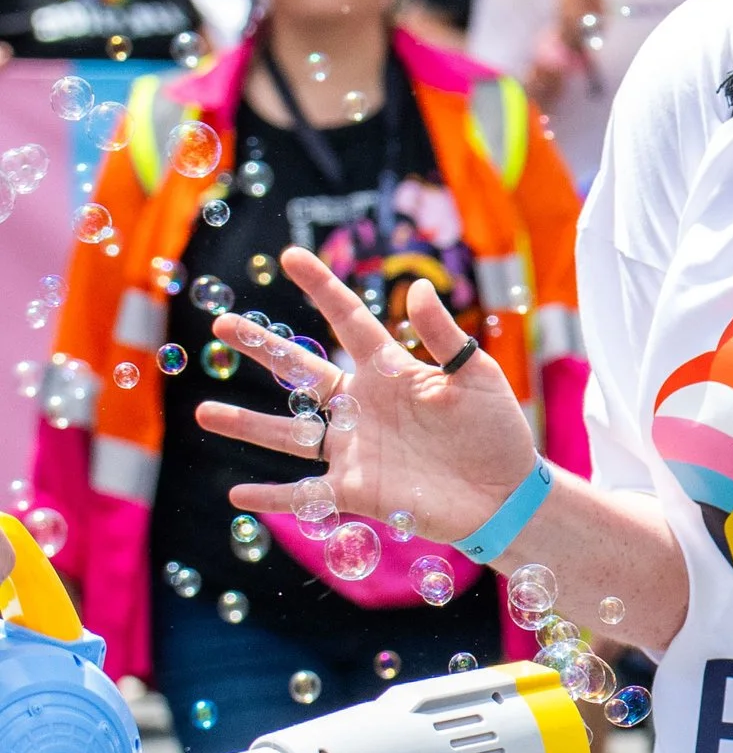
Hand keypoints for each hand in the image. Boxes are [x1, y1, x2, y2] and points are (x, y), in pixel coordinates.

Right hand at [197, 248, 538, 549]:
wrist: (508, 494)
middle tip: (221, 324)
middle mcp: (362, 406)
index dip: (321, 288)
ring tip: (203, 412)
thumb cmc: (496, 431)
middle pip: (300, 371)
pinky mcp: (359, 490)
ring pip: (288, 433)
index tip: (290, 256)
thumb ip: (443, 335)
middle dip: (261, 348)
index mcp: (389, 371)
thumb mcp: (475, 376)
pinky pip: (306, 493)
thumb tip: (415, 287)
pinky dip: (272, 496)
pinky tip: (237, 494)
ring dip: (247, 424)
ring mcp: (355, 449)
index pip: (348, 321)